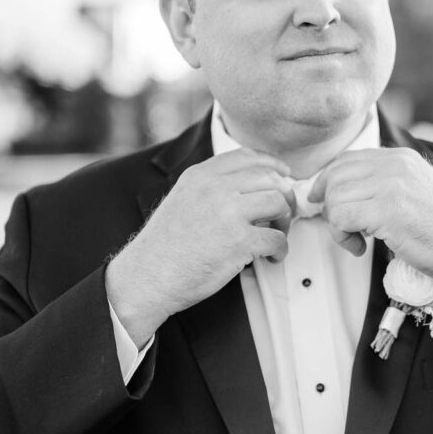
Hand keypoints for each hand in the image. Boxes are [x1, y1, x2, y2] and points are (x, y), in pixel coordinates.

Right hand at [107, 150, 295, 344]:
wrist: (147, 277)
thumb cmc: (166, 246)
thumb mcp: (183, 200)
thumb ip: (212, 188)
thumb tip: (251, 188)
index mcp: (201, 176)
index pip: (247, 156)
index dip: (273, 165)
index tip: (284, 176)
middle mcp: (215, 188)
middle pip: (270, 177)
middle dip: (284, 196)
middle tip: (282, 216)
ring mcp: (228, 213)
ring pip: (279, 202)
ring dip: (285, 221)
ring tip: (276, 236)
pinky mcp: (239, 242)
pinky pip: (277, 238)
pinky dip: (281, 249)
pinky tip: (271, 257)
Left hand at [308, 147, 432, 283]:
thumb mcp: (414, 192)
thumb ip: (384, 185)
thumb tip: (341, 194)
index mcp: (400, 158)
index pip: (346, 160)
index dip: (328, 183)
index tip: (326, 204)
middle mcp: (395, 165)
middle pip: (335, 177)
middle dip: (330, 206)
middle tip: (345, 229)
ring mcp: (391, 186)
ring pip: (334, 198)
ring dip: (337, 226)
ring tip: (358, 240)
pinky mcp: (387, 211)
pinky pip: (341, 218)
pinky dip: (342, 237)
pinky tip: (361, 247)